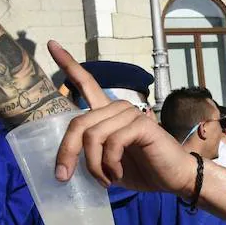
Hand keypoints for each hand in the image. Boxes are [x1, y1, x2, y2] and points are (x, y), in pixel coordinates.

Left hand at [48, 41, 196, 194]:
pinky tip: (117, 173)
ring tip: (104, 180)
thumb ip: (89, 156)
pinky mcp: (142, 124)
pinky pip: (112, 142)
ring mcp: (131, 113)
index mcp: (107, 113)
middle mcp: (117, 108)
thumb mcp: (107, 164)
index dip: (68, 64)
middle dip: (67, 152)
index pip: (86, 83)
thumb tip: (64, 167)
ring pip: (92, 136)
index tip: (52, 44)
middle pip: (78, 122)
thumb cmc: (142, 170)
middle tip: (64, 176)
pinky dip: (110, 164)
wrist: (174, 178)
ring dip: (93, 165)